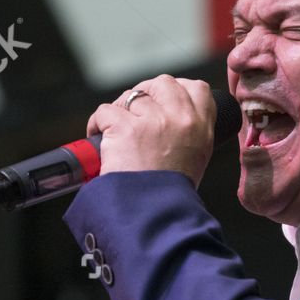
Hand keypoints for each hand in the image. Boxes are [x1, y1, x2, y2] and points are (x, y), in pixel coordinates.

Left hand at [86, 75, 217, 185]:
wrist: (156, 216)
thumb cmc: (171, 196)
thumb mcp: (196, 161)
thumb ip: (189, 135)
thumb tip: (168, 122)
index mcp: (202, 128)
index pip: (196, 88)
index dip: (177, 89)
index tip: (162, 99)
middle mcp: (180, 119)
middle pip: (162, 83)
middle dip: (146, 91)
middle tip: (134, 110)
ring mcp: (153, 121)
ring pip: (132, 95)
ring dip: (120, 109)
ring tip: (114, 129)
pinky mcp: (125, 128)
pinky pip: (106, 111)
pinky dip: (97, 123)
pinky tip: (98, 135)